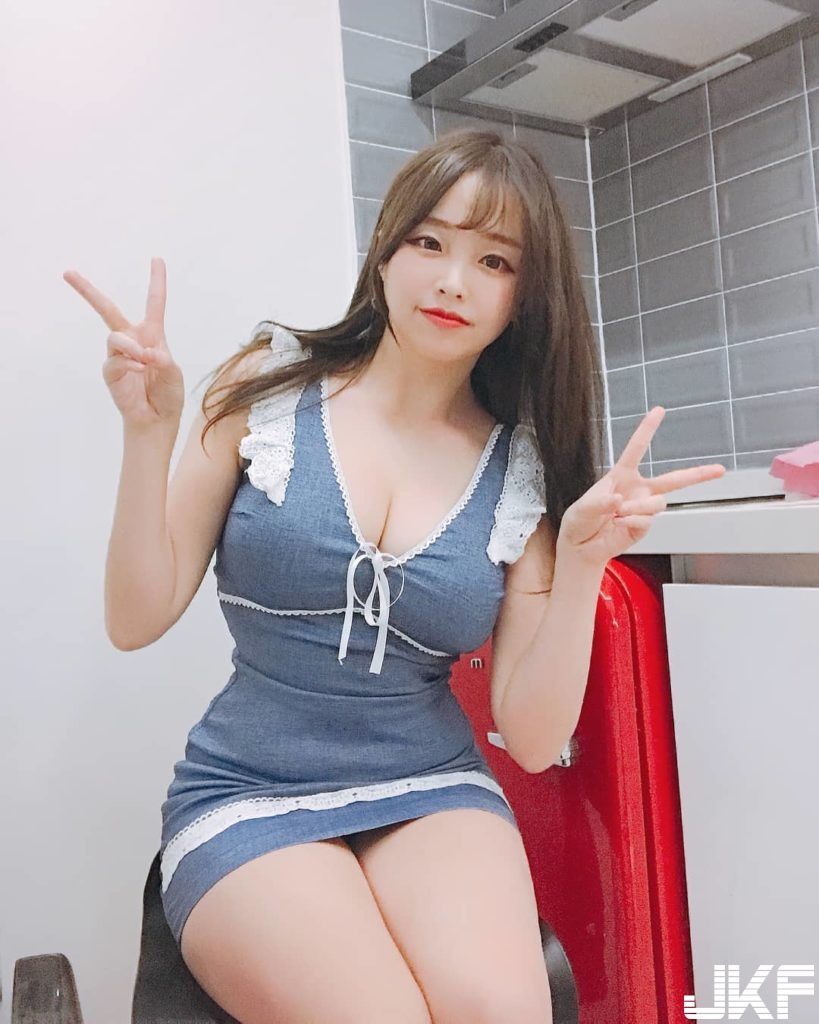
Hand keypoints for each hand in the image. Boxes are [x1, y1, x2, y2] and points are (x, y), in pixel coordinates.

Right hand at [63, 257, 183, 428]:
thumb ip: (162, 359)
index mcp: (152, 335)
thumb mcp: (174, 373)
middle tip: (68, 273)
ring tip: (145, 363)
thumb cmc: (167, 394)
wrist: (158, 419)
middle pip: (107, 309)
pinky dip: (130, 365)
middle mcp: (132, 340)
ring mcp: (118, 355)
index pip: (154, 303)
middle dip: (87, 291)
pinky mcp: (110, 372)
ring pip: (115, 337)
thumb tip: (145, 352)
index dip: (156, 281)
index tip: (157, 259)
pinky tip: (140, 373)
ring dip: (132, 349)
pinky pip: (115, 361)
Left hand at [557, 406, 725, 566]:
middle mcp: (637, 490)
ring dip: (639, 507)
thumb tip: (620, 500)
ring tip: (618, 514)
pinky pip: (647, 521)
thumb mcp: (582, 509)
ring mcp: (643, 509)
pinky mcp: (644, 526)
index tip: (659, 410)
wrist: (581, 547)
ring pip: (658, 502)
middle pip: (673, 480)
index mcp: (621, 476)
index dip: (647, 429)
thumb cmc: (579, 521)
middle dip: (698, 475)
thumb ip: (599, 503)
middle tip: (720, 470)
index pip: (636, 449)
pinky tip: (620, 525)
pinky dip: (633, 522)